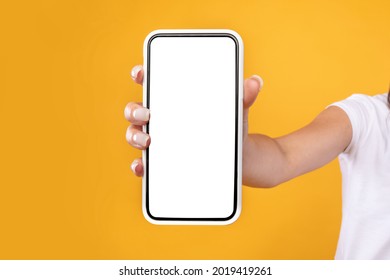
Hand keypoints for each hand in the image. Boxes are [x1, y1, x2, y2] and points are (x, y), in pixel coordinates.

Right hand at [125, 65, 262, 176]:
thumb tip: (255, 81)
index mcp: (175, 101)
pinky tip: (142, 166)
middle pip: (136, 110)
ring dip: (134, 136)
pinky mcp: (162, 163)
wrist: (240, 157)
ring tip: (148, 140)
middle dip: (134, 110)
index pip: (152, 83)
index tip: (141, 72)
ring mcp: (159, 141)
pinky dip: (139, 165)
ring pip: (134, 134)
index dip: (142, 75)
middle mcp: (162, 119)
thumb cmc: (232, 127)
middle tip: (148, 114)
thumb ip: (243, 97)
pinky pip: (144, 163)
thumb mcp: (237, 111)